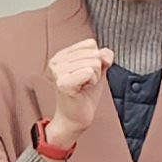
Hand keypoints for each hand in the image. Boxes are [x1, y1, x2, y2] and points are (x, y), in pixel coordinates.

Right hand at [42, 36, 108, 151]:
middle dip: (96, 70)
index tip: (86, 73)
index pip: (90, 43)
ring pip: (93, 63)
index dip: (96, 59)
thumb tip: (105, 53)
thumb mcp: (98, 70)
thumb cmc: (84, 95)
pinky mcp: (63, 83)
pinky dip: (92, 82)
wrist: (76, 118)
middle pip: (93, 53)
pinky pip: (89, 72)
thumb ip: (103, 57)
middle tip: (85, 82)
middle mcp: (56, 61)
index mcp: (62, 55)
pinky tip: (82, 89)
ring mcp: (58, 72)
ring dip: (94, 77)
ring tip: (83, 86)